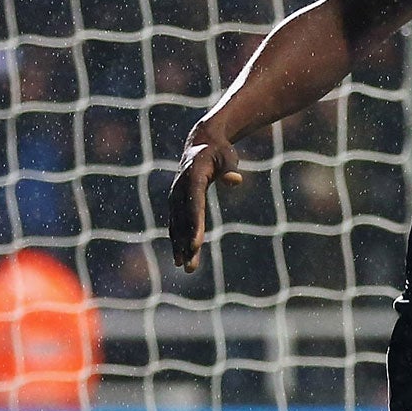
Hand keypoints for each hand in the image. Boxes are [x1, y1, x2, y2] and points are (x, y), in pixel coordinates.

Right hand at [168, 120, 242, 271]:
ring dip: (180, 246)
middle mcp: (180, 188)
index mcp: (192, 177)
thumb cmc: (219, 151)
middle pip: (184, 220)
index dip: (195, 226)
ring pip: (177, 225)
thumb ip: (230, 168)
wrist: (201, 143)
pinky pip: (176, 223)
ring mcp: (176, 196)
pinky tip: (181, 257)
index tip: (196, 245)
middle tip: (190, 265)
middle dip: (186, 244)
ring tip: (186, 267)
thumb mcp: (228, 156)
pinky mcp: (176, 202)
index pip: (194, 205)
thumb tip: (235, 180)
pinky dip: (178, 239)